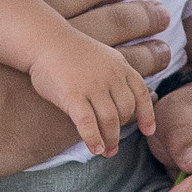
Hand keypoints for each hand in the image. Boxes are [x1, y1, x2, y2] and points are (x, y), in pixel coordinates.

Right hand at [0, 0, 168, 178]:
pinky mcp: (68, 116)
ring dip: (146, 58)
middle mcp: (56, 43)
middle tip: (163, 14)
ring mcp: (66, 81)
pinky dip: (129, 109)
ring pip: (120, 64)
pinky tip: (144, 110)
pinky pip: (109, 111)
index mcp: (30, 17)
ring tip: (165, 53)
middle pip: (112, 22)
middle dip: (141, 16)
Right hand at [25, 25, 157, 157]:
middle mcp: (110, 76)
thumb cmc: (71, 52)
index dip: (147, 115)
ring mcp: (92, 85)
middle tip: (114, 145)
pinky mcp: (72, 95)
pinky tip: (95, 148)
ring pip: (110, 120)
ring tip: (106, 152)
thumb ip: (119, 74)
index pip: (141, 94)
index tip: (147, 131)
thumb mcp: (104, 56)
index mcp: (119, 66)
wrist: (43, 40)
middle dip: (122, 131)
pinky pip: (88, 123)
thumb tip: (136, 95)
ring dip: (110, 140)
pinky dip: (93, 138)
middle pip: (126, 111)